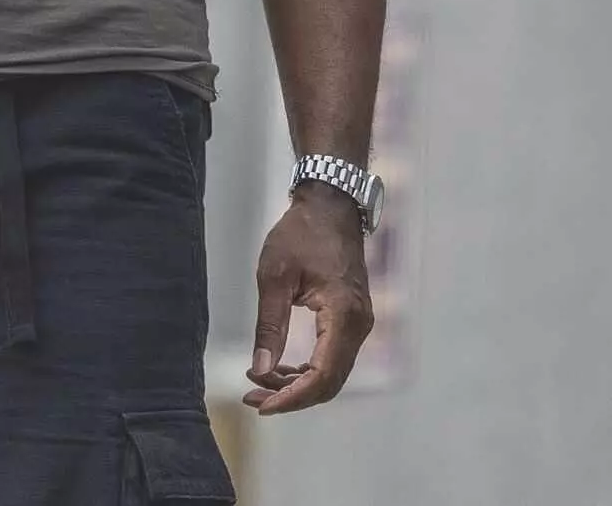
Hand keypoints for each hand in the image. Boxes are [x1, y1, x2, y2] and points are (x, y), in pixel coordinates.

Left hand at [244, 185, 372, 413]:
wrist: (331, 207)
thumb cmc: (300, 235)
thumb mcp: (273, 277)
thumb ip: (269, 326)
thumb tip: (260, 370)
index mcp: (343, 316)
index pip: (321, 375)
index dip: (291, 398)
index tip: (259, 405)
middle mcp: (359, 326)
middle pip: (330, 382)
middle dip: (291, 397)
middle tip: (252, 398)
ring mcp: (360, 324)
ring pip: (332, 373)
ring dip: (298, 385)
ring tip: (259, 382)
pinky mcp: (353, 320)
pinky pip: (334, 358)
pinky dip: (308, 370)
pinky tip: (280, 369)